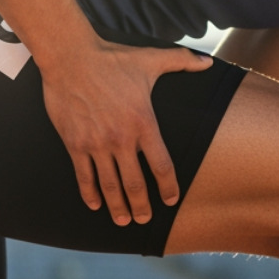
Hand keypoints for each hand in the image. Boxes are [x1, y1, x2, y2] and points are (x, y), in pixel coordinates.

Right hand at [40, 40, 212, 224]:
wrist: (71, 57)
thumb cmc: (112, 58)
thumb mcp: (150, 59)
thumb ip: (181, 62)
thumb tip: (208, 62)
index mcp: (143, 123)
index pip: (162, 165)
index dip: (168, 187)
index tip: (171, 200)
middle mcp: (121, 139)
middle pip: (135, 184)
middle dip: (141, 206)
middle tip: (145, 219)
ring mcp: (96, 143)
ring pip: (110, 185)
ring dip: (117, 207)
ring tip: (122, 221)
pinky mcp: (75, 143)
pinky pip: (83, 176)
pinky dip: (90, 193)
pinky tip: (95, 205)